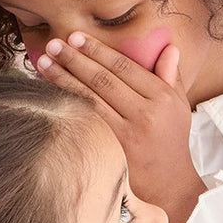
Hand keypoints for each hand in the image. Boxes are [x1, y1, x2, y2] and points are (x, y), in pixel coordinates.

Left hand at [37, 32, 206, 222]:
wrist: (170, 184)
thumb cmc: (170, 141)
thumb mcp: (178, 106)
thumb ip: (171, 75)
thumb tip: (169, 47)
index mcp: (162, 95)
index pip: (124, 66)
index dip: (98, 50)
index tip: (77, 37)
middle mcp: (148, 110)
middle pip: (105, 78)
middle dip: (76, 58)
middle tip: (54, 43)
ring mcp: (131, 130)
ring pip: (92, 96)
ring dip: (65, 77)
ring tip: (44, 62)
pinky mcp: (116, 146)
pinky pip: (88, 117)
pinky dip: (69, 101)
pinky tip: (52, 90)